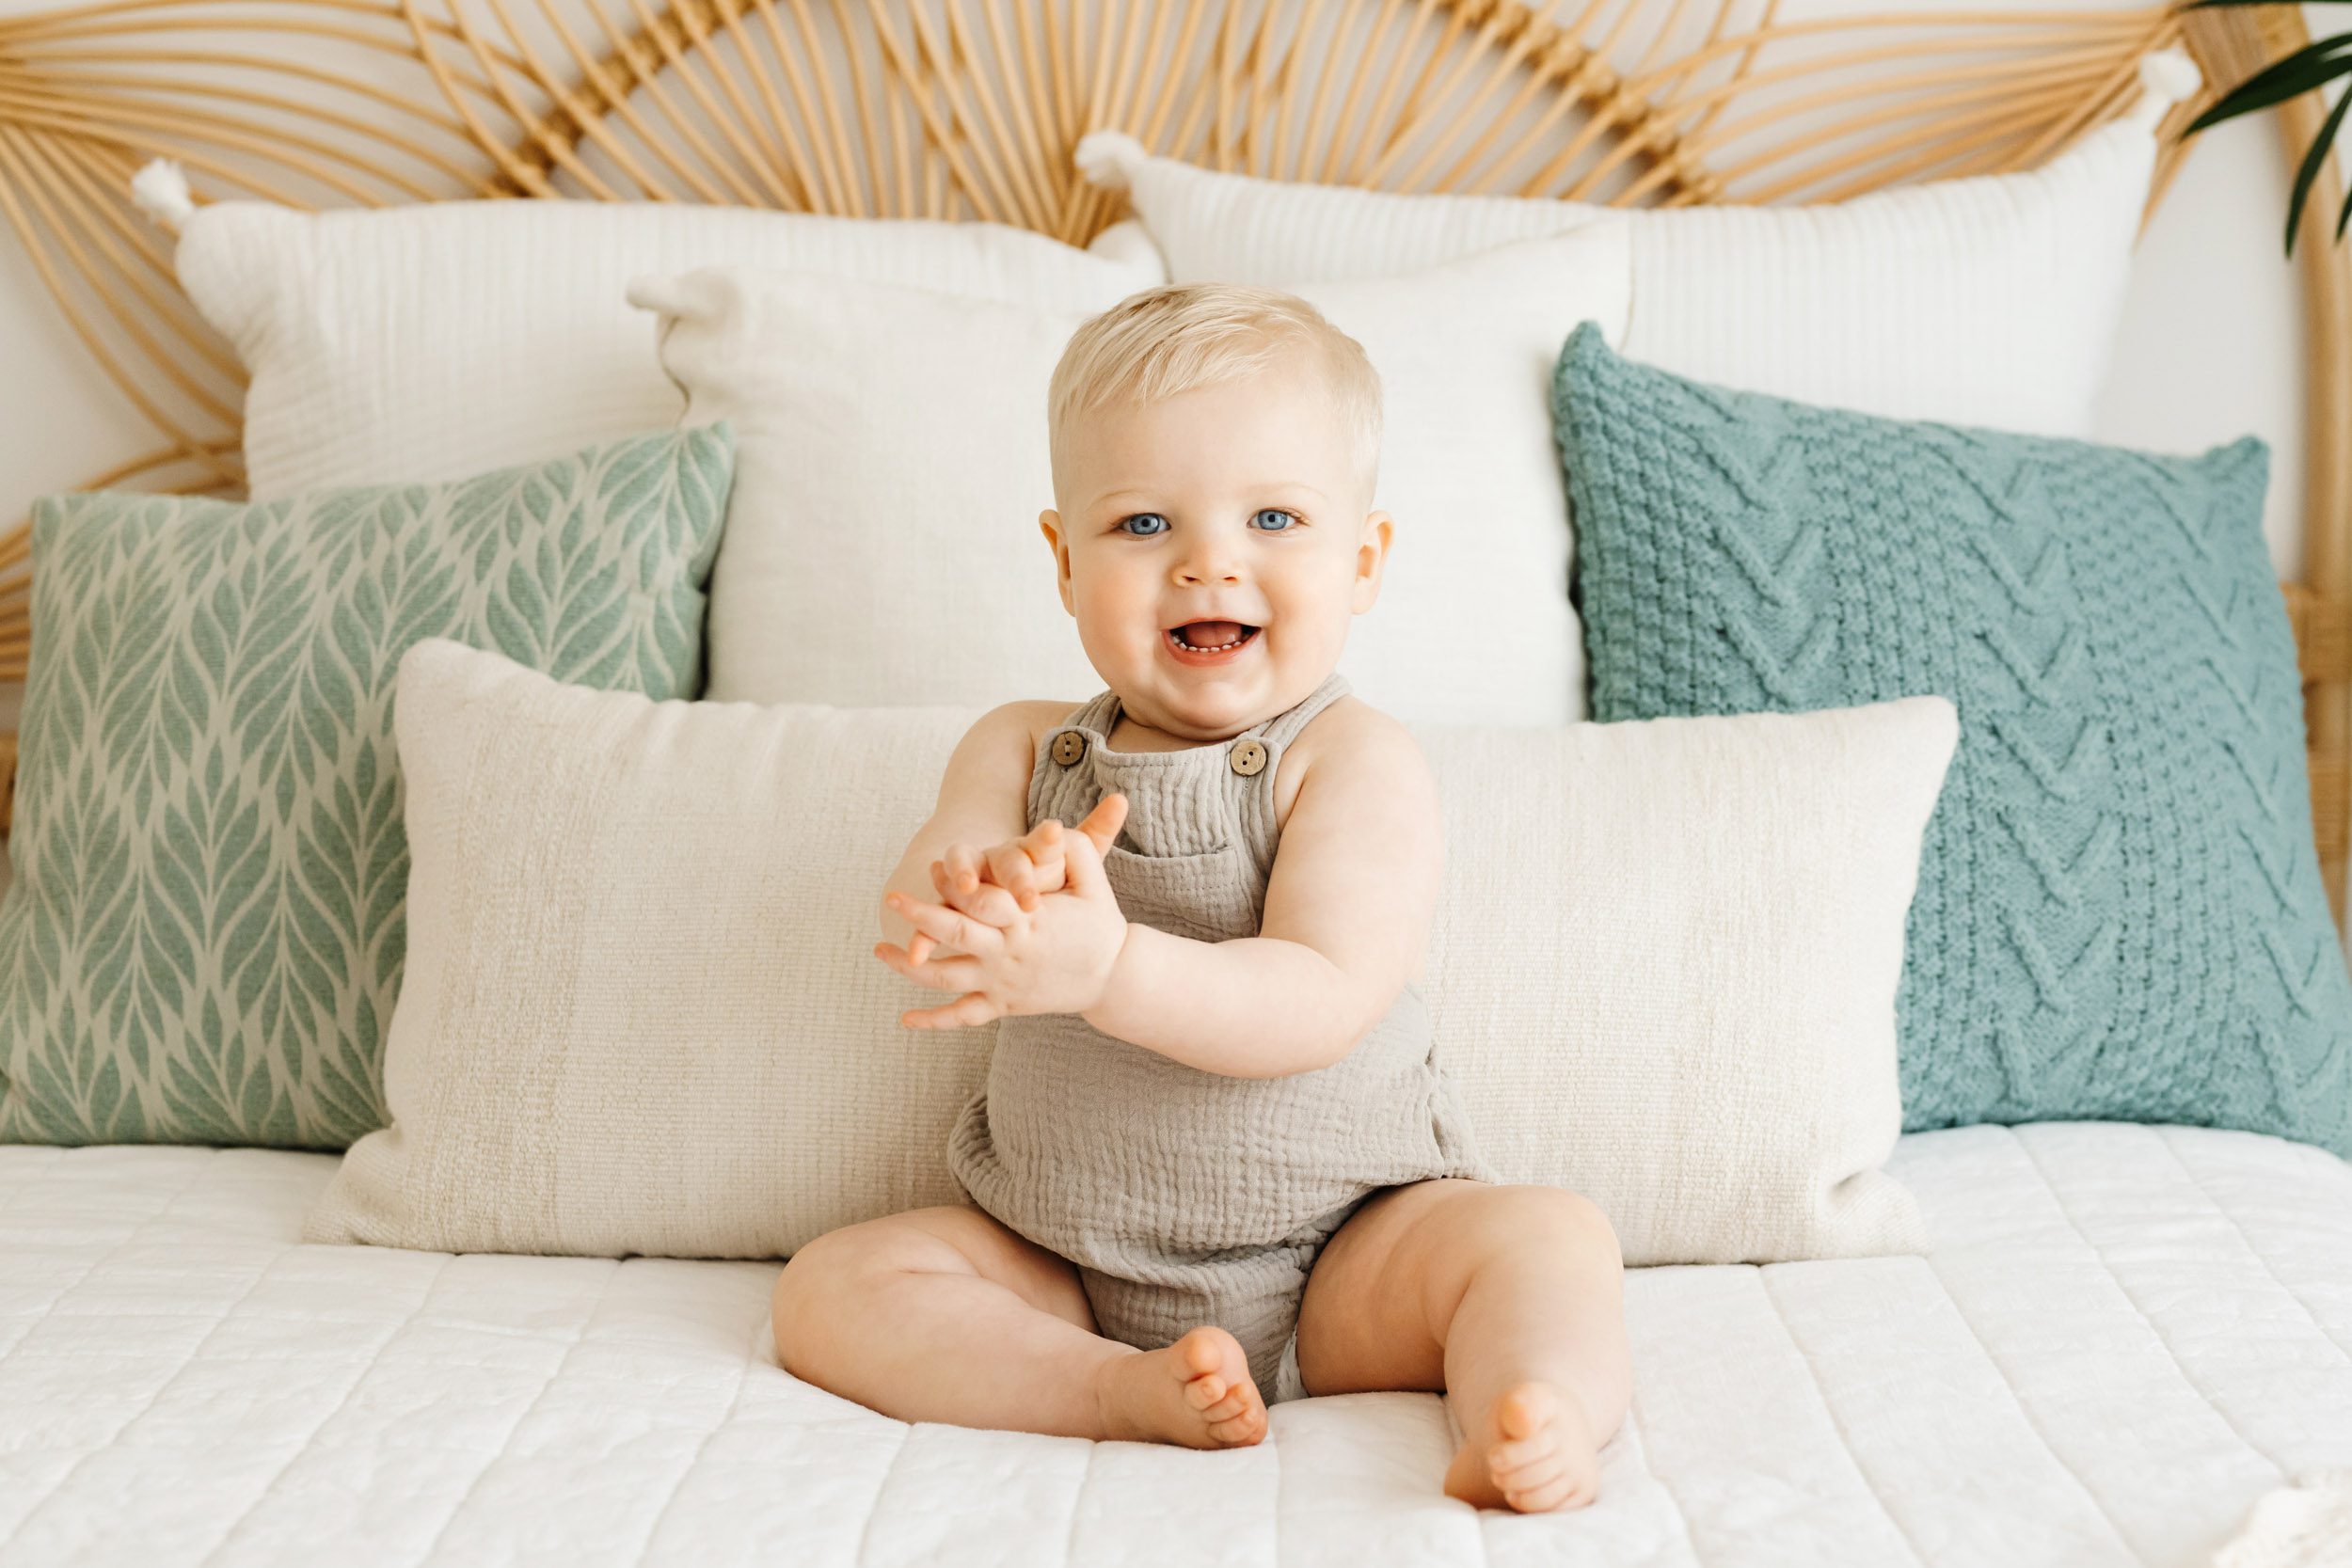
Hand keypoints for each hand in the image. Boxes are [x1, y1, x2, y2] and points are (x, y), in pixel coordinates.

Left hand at [874, 819, 1128, 1027]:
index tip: (933, 866)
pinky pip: (963, 1016)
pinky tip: (906, 1019)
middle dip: (921, 916)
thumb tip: (1056, 826)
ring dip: (909, 967)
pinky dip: (933, 1020)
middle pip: (956, 936)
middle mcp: (1009, 953)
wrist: (1114, 980)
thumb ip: (1078, 849)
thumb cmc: (1100, 925)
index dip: (956, 883)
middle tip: (892, 899)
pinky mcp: (1004, 1005)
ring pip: (947, 978)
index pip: (984, 900)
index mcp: (1028, 920)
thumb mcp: (1096, 883)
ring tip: (879, 950)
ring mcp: (1002, 983)